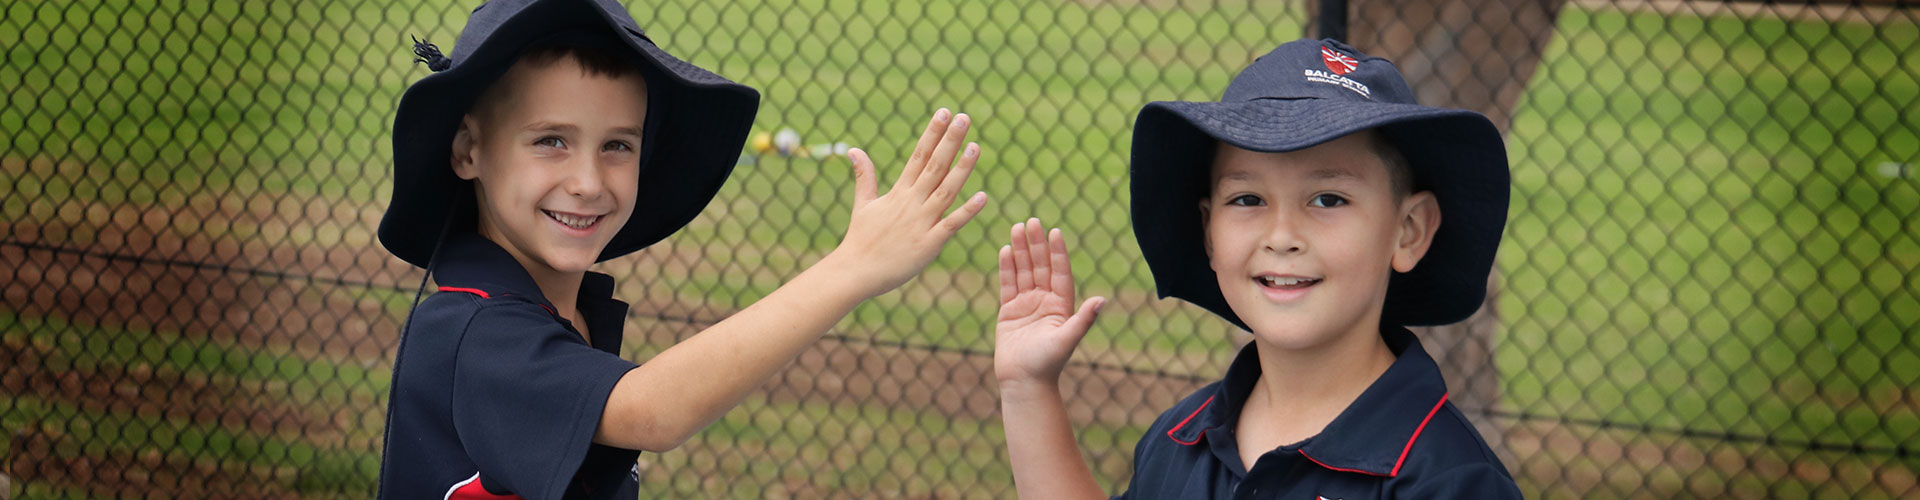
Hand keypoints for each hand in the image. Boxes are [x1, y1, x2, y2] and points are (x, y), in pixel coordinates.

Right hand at [824, 109, 987, 297]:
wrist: (855, 272)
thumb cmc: (860, 239)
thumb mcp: (863, 204)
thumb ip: (864, 176)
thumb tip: (853, 150)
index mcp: (899, 192)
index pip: (918, 155)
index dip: (933, 133)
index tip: (944, 112)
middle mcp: (911, 203)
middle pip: (934, 166)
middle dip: (950, 141)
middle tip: (964, 117)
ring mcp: (921, 222)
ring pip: (946, 191)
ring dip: (962, 169)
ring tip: (975, 147)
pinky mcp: (929, 244)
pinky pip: (952, 225)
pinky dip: (967, 211)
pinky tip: (983, 197)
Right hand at [994, 218, 1104, 386]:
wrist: (1024, 382)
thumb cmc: (1047, 364)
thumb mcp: (1066, 339)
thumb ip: (1082, 319)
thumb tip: (1101, 300)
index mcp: (1061, 306)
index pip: (1060, 273)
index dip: (1058, 253)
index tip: (1054, 232)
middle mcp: (1045, 301)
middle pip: (1041, 266)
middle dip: (1036, 244)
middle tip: (1031, 222)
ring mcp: (1027, 305)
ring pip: (1024, 271)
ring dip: (1020, 251)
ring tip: (1016, 228)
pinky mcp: (1009, 311)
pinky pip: (1008, 284)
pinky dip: (1007, 267)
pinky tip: (1005, 250)